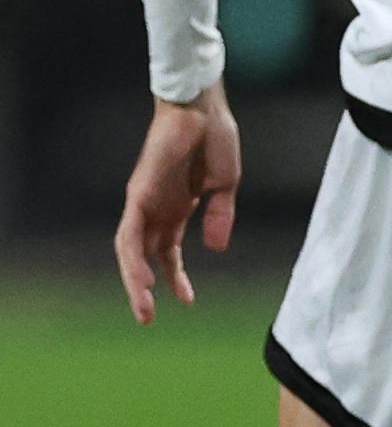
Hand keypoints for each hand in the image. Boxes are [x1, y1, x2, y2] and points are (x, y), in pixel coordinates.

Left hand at [115, 83, 241, 324]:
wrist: (202, 109)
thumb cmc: (216, 138)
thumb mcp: (226, 185)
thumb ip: (220, 216)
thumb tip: (217, 248)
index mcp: (179, 207)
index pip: (170, 250)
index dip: (177, 276)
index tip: (188, 299)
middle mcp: (157, 208)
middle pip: (145, 256)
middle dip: (147, 288)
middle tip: (149, 317)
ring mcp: (145, 201)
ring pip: (131, 251)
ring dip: (135, 280)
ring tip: (144, 308)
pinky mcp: (139, 194)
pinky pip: (130, 233)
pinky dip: (133, 257)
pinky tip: (142, 278)